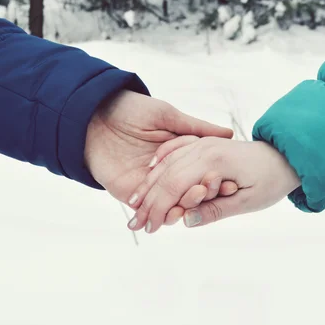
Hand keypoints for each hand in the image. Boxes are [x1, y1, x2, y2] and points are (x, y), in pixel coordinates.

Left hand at [84, 90, 233, 213]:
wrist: (92, 116)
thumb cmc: (130, 110)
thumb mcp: (168, 116)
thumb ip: (196, 128)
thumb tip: (228, 134)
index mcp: (176, 155)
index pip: (200, 173)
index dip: (215, 179)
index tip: (231, 182)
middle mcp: (164, 173)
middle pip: (189, 193)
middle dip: (203, 195)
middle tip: (215, 191)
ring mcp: (149, 186)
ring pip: (173, 205)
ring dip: (187, 206)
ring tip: (197, 199)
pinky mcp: (131, 195)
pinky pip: (151, 211)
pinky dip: (165, 215)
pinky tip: (177, 212)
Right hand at [127, 137, 300, 232]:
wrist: (286, 156)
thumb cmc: (270, 181)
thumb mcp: (248, 201)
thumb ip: (216, 210)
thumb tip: (186, 221)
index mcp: (214, 162)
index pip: (175, 186)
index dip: (159, 209)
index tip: (148, 228)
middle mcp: (204, 148)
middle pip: (166, 175)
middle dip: (147, 200)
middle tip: (132, 223)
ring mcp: (203, 144)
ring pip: (167, 163)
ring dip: (148, 183)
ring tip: (133, 203)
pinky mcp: (204, 144)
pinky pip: (175, 149)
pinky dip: (160, 161)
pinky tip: (149, 171)